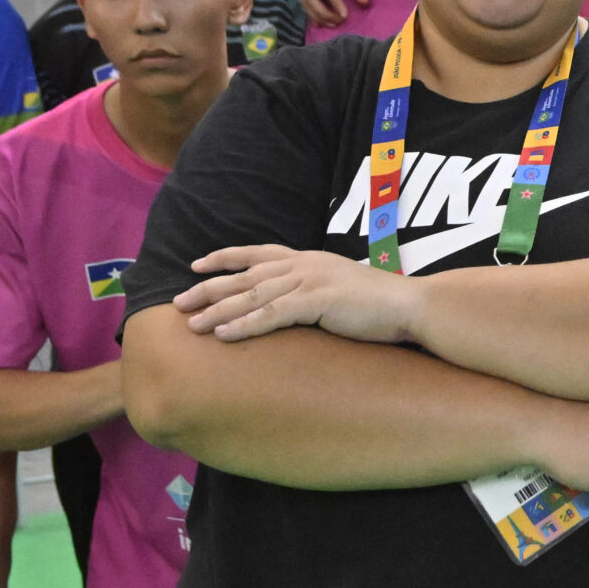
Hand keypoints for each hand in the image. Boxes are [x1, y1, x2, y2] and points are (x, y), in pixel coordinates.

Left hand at [175, 245, 419, 343]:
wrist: (410, 305)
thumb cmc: (379, 304)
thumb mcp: (340, 288)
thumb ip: (314, 290)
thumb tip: (296, 306)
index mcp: (309, 259)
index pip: (257, 253)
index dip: (225, 258)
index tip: (197, 264)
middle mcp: (304, 264)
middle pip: (245, 275)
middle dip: (208, 288)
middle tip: (178, 302)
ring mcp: (311, 280)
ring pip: (253, 295)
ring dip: (218, 310)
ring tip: (191, 324)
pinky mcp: (318, 301)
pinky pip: (272, 314)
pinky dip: (245, 324)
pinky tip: (223, 334)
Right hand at [301, 0, 385, 27]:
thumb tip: (362, 3)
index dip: (335, 3)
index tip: (345, 16)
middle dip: (322, 12)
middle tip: (338, 22)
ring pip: (306, 0)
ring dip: (316, 15)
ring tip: (332, 25)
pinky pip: (308, 1)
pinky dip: (313, 12)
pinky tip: (322, 23)